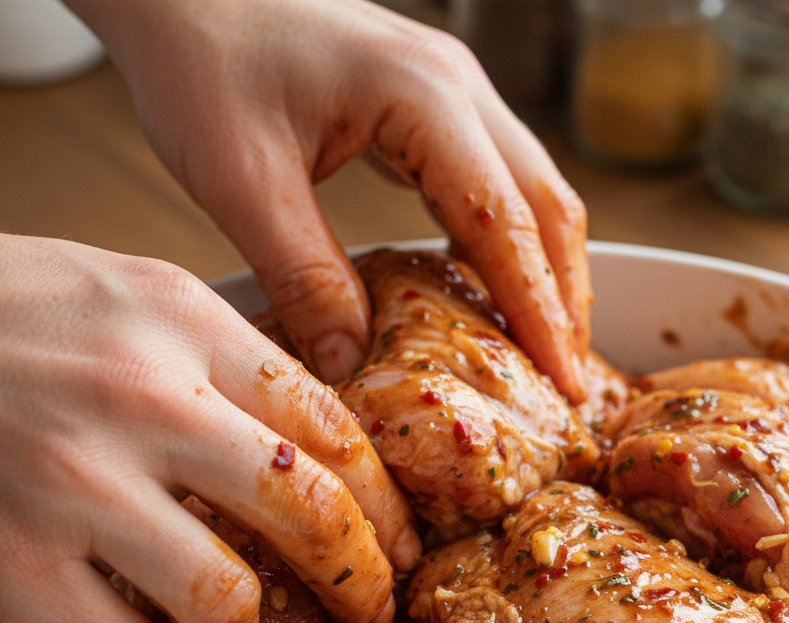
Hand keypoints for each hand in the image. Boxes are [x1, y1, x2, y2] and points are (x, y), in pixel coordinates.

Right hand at [0, 235, 419, 622]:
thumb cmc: (6, 311)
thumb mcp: (129, 293)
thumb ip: (224, 358)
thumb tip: (315, 437)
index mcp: (182, 322)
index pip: (332, 424)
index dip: (385, 499)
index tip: (401, 539)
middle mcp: (140, 398)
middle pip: (310, 509)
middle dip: (361, 575)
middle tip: (369, 604)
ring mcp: (73, 484)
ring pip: (225, 598)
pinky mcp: (10, 561)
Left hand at [68, 0, 591, 401]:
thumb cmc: (202, 62)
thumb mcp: (243, 183)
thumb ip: (305, 278)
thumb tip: (350, 365)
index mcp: (422, 96)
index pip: (506, 221)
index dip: (540, 309)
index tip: (563, 377)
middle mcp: (458, 87)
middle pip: (548, 204)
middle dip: (565, 297)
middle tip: (570, 377)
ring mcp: (454, 91)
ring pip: (534, 192)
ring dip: (548, 271)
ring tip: (549, 347)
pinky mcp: (434, 106)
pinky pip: (497, 183)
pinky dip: (510, 245)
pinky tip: (498, 291)